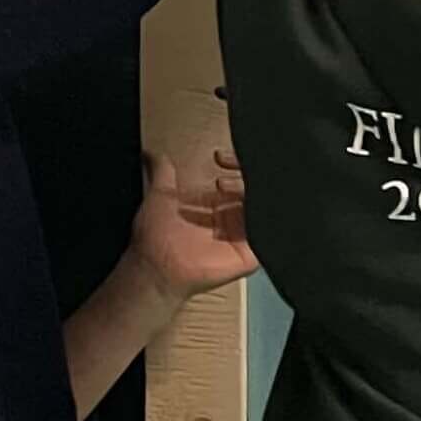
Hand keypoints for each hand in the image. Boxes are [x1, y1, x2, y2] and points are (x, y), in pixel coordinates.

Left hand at [130, 145, 255, 299]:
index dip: (233, 165)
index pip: (236, 180)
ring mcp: (244, 237)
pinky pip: (268, 234)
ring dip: (252, 195)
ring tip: (228, 192)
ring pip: (263, 208)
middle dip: (243, 178)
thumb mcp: (160, 197)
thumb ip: (162, 175)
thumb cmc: (156, 236)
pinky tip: (256, 205)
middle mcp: (233, 219)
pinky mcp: (252, 253)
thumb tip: (151, 152)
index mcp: (216, 206)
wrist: (158, 268)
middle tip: (222, 181)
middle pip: (253, 192)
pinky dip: (266, 219)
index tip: (219, 157)